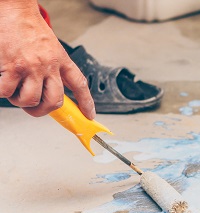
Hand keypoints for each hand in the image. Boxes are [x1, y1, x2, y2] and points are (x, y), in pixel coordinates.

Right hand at [0, 0, 94, 118]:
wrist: (13, 8)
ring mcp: (30, 67)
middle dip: (43, 110)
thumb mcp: (50, 45)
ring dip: (19, 100)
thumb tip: (48, 87)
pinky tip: (1, 82)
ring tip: (14, 89)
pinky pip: (6, 92)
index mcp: (60, 59)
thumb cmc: (28, 26)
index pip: (79, 84)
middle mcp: (48, 65)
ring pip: (29, 100)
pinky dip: (2, 91)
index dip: (86, 102)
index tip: (89, 114)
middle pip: (54, 101)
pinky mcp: (11, 67)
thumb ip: (52, 65)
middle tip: (34, 107)